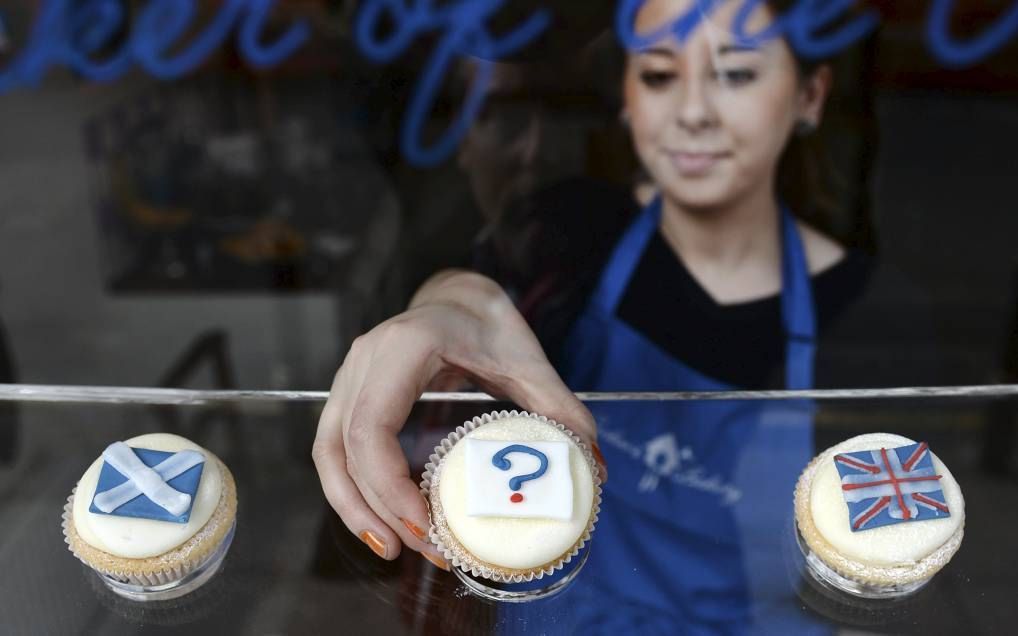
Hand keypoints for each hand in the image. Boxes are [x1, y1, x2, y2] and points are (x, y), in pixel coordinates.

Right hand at [312, 271, 604, 565]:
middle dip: (378, 510)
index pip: (371, 428)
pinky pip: (335, 450)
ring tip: (393, 551)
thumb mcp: (528, 361)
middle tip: (426, 550)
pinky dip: (352, 491)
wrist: (458, 295)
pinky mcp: (347, 394)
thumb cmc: (489, 323)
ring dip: (355, 509)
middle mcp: (364, 359)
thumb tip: (592, 466)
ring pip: (329, 455)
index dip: (388, 486)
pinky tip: (382, 525)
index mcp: (405, 345)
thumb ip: (560, 408)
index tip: (427, 526)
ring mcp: (348, 376)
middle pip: (344, 451)